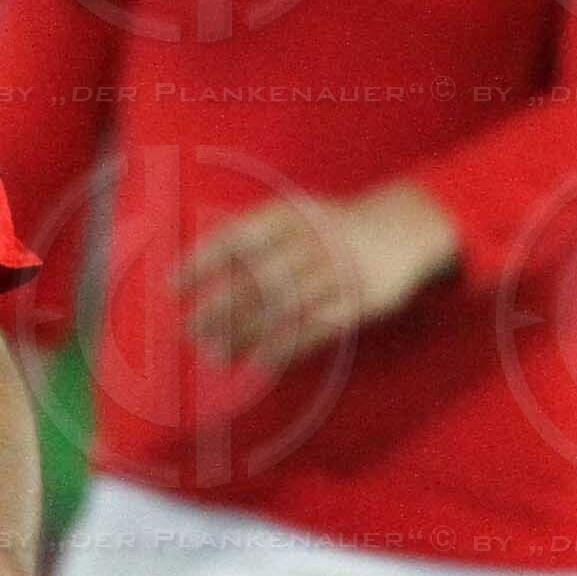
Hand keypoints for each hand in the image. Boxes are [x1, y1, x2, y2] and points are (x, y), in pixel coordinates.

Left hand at [172, 180, 460, 372]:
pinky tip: (263, 361)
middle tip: (191, 330)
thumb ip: (257, 234)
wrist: (402, 227)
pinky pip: (318, 328)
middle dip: (221, 308)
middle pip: (258, 280)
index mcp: (293, 216)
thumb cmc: (333, 225)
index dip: (203, 262)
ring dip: (248, 334)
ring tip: (217, 354)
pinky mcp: (358, 301)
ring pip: (285, 309)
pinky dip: (288, 346)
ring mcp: (338, 273)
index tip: (174, 286)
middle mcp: (313, 242)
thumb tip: (204, 260)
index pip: (238, 239)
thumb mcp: (298, 214)